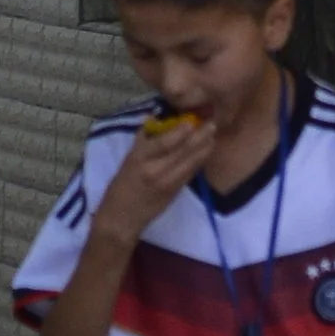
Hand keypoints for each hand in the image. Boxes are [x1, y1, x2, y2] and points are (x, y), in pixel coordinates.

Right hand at [92, 110, 212, 245]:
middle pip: (182, 151)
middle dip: (200, 137)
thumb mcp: (127, 159)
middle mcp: (155, 170)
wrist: (122, 217)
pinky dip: (199, 162)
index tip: (192, 121)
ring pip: (190, 163)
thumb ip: (142, 139)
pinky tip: (206, 153)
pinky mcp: (175, 192)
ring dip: (204, 149)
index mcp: (139, 159)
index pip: (164, 143)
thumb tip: (154, 118)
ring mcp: (167, 182)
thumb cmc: (121, 185)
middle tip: (212, 124)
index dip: (180, 132)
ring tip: (213, 136)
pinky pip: (190, 174)